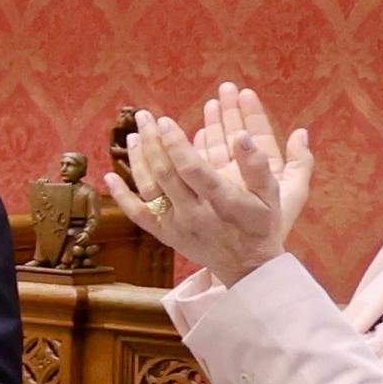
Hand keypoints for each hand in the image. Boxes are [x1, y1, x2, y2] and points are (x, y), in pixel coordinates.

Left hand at [104, 85, 312, 279]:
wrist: (248, 267)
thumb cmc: (261, 225)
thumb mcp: (272, 195)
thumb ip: (257, 165)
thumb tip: (242, 135)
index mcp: (222, 202)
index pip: (191, 168)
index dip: (175, 144)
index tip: (165, 121)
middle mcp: (195, 214)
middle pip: (165, 173)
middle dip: (153, 141)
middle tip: (144, 116)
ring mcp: (176, 226)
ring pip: (149, 189)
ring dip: (138, 159)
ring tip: (134, 134)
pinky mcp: (165, 235)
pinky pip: (137, 214)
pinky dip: (121, 195)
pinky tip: (109, 175)